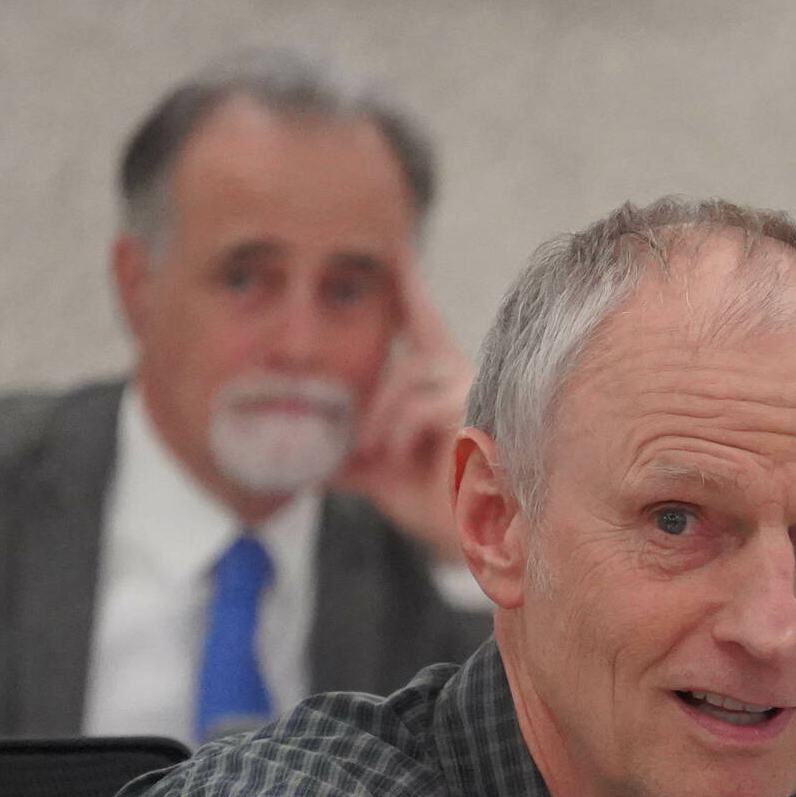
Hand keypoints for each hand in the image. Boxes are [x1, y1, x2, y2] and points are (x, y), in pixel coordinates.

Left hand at [332, 251, 472, 559]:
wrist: (482, 544)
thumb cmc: (445, 511)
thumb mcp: (387, 479)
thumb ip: (355, 461)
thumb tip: (313, 464)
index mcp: (445, 389)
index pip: (424, 325)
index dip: (411, 289)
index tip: (396, 252)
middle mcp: (466, 382)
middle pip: (411, 357)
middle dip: (378, 393)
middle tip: (362, 436)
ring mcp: (477, 395)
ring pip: (412, 377)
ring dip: (382, 416)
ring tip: (374, 454)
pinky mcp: (480, 414)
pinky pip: (423, 405)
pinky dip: (399, 431)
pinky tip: (396, 458)